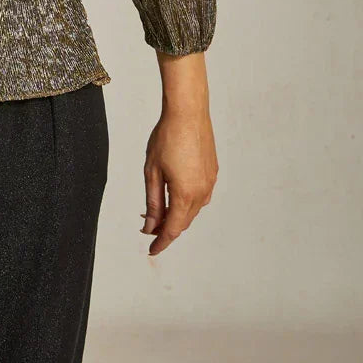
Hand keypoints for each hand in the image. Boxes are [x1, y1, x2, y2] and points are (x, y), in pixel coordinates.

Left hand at [141, 103, 217, 254]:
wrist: (188, 112)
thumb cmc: (167, 137)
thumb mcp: (152, 171)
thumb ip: (152, 202)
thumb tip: (151, 226)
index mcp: (185, 193)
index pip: (173, 228)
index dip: (161, 242)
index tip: (151, 250)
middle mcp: (202, 192)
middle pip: (183, 221)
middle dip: (167, 228)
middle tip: (149, 228)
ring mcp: (210, 182)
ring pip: (193, 210)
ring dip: (177, 215)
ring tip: (158, 210)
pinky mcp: (213, 172)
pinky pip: (201, 196)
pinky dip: (187, 202)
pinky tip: (175, 194)